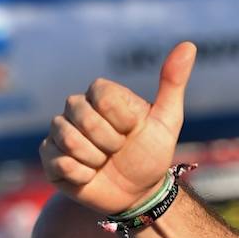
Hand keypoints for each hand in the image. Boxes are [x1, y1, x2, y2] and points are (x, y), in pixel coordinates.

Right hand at [39, 41, 195, 214]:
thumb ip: (173, 82)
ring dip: (97, 160)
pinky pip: (59, 163)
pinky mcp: (49, 158)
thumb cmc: (152, 154)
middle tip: (119, 151)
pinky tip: (91, 176)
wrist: (139, 193)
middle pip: (83, 117)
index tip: (133, 130)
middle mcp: (76, 109)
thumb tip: (189, 45)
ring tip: (105, 163)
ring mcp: (59, 132)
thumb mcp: (168, 121)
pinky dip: (83, 175)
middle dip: (110, 142)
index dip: (122, 120)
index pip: (102, 96)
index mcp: (101, 96)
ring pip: (69, 140)